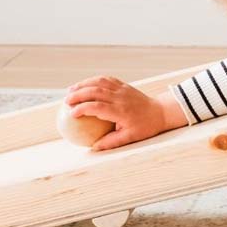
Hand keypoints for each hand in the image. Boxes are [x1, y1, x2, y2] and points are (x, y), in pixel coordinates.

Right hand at [63, 75, 182, 150]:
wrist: (161, 111)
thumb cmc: (145, 127)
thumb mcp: (130, 138)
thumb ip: (111, 142)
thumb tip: (93, 147)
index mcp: (121, 111)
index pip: (98, 107)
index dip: (83, 108)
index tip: (71, 113)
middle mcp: (121, 97)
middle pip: (96, 91)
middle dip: (78, 94)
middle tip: (66, 101)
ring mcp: (123, 89)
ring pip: (100, 82)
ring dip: (83, 85)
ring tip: (70, 91)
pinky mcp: (124, 85)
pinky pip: (106, 79)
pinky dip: (93, 80)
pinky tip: (84, 86)